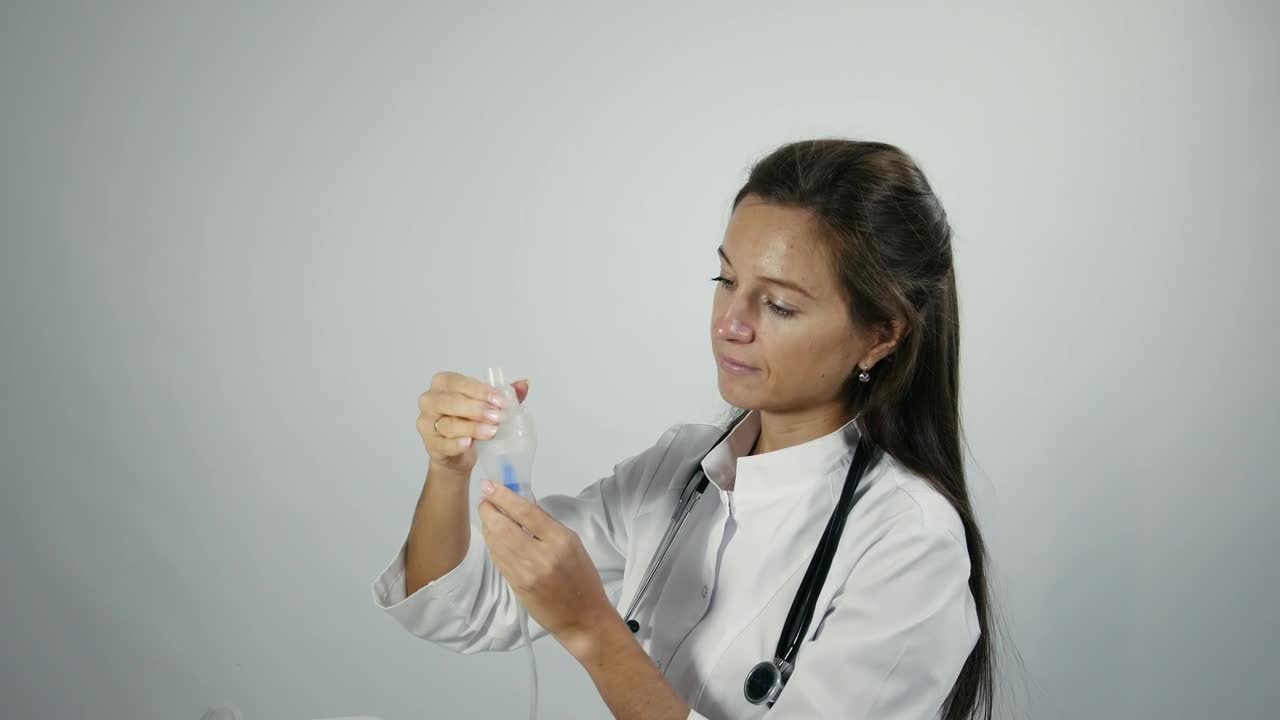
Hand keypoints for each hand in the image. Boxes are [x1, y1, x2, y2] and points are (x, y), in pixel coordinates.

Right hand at [416, 371, 528, 475]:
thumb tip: (524, 384)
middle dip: (477, 409)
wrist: (458, 452)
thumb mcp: (487, 405)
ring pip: (447, 423)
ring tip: (491, 431)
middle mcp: (430, 400)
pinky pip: (442, 443)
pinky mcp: (429, 444)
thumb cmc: (470, 421)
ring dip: (471, 427)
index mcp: (443, 383)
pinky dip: (456, 444)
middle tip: (498, 416)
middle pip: (451, 402)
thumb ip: (504, 394)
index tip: (500, 400)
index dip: (480, 391)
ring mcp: (426, 422)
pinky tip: (468, 443)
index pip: (459, 382)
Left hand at [476, 480, 617, 657]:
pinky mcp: (516, 586)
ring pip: (497, 543)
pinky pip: (498, 559)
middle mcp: (542, 556)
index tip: (489, 485)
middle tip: (485, 499)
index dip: (504, 496)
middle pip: (504, 527)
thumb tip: (523, 504)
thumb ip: (547, 525)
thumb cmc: (583, 579)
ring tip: (487, 514)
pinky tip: (492, 535)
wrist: (583, 619)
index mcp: (561, 541)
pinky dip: (492, 543)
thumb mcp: (574, 544)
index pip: (526, 512)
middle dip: (489, 510)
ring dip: (488, 525)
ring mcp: (526, 574)